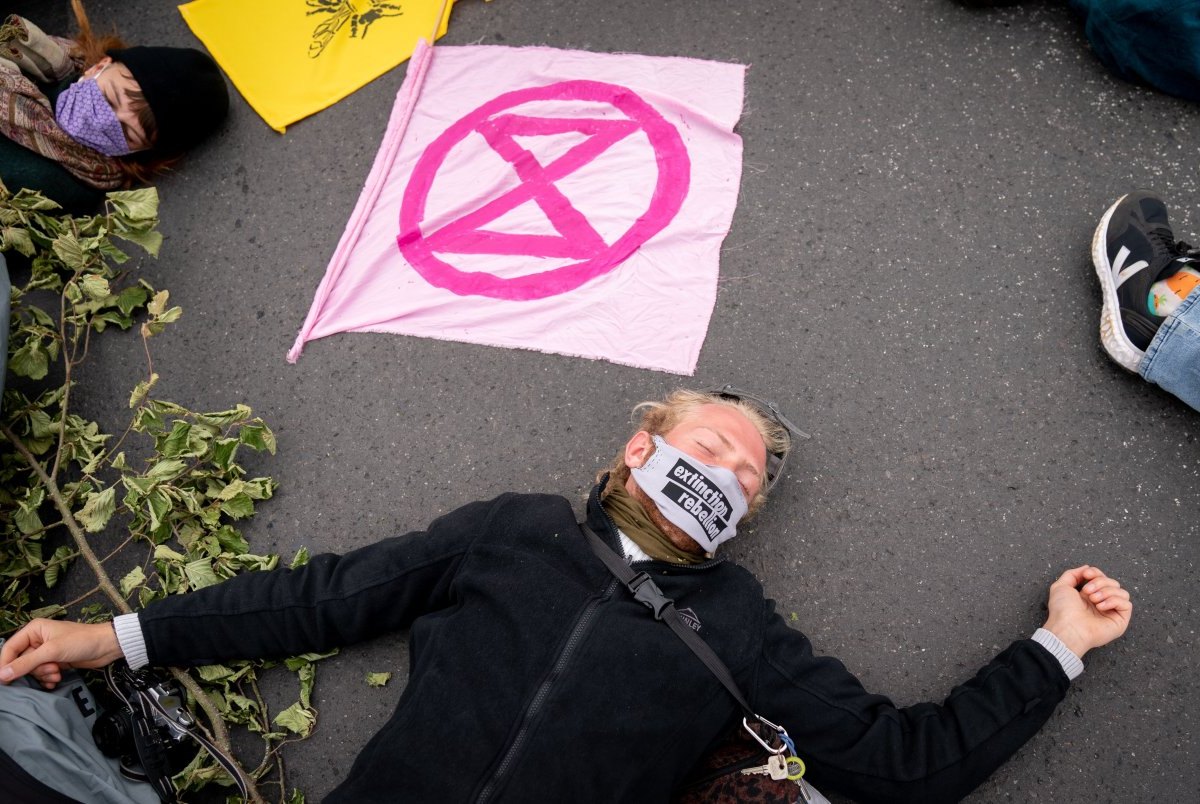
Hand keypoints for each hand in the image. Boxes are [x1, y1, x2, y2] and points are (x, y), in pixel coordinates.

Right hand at [0, 618, 123, 688]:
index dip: (5, 665)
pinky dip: (48, 679)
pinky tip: (57, 680)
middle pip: (21, 662)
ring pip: (32, 670)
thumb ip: (26, 663)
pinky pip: (42, 674)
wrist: (107, 647)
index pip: (9, 649)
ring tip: (57, 673)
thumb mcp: (52, 651)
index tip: (5, 680)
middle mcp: (37, 640)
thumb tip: (1, 675)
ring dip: (44, 675)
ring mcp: (46, 652)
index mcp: (33, 630)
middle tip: (50, 670)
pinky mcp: (55, 661)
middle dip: (34, 670)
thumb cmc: (81, 641)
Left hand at [1042, 565, 1131, 658]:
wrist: (1067, 628)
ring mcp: (1111, 612)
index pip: (1102, 578)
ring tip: (1093, 600)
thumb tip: (1087, 568)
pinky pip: (1127, 604)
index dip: (1096, 573)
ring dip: (1106, 592)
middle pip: (1112, 582)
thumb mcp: (1061, 586)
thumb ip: (1072, 574)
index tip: (1087, 575)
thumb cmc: (1062, 611)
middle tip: (1088, 592)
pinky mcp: (1120, 620)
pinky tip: (1101, 607)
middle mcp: (1102, 602)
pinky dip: (1114, 601)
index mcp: (1089, 596)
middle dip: (1099, 583)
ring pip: (1121, 591)